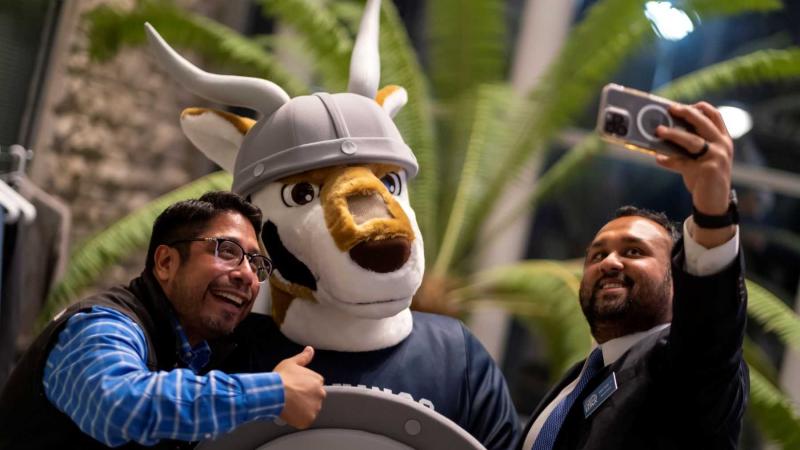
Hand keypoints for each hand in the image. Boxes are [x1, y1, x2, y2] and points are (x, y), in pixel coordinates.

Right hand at [273, 346, 325, 428]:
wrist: (274, 392)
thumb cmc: (281, 378)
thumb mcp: (291, 363)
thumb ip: (303, 357)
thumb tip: (310, 350)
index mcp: (317, 380)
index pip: (314, 386)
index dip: (303, 388)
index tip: (295, 388)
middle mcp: (320, 393)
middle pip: (313, 398)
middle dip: (305, 398)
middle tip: (292, 398)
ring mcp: (315, 407)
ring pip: (310, 409)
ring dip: (302, 409)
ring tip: (289, 405)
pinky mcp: (308, 419)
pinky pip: (305, 420)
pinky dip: (298, 419)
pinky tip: (290, 413)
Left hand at [655, 101, 735, 246]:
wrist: (715, 203)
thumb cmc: (705, 177)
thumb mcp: (704, 158)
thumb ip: (693, 145)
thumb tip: (666, 132)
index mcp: (723, 139)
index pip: (715, 115)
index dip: (700, 107)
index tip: (682, 105)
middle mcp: (722, 146)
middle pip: (703, 122)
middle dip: (686, 113)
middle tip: (669, 109)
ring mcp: (716, 158)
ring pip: (692, 141)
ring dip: (673, 134)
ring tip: (658, 131)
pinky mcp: (707, 171)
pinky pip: (682, 162)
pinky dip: (668, 160)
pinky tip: (658, 158)